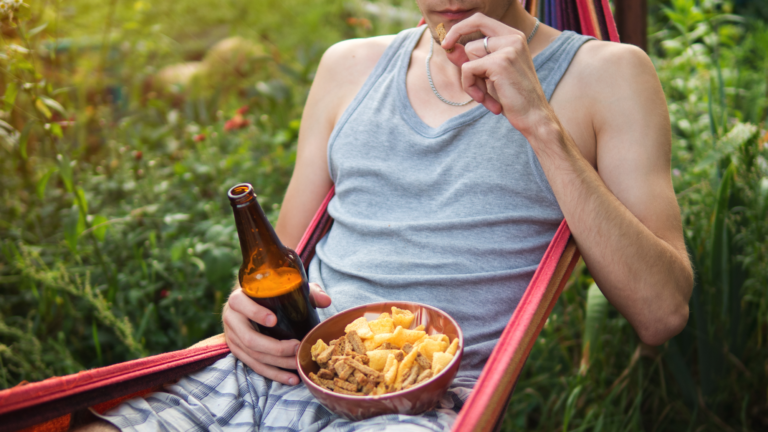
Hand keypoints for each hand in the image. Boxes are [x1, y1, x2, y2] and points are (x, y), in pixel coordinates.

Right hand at [222, 282, 331, 384]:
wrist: (251, 302)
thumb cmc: (270, 294)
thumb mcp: (286, 288)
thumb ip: (307, 291)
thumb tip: (326, 301)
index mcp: (238, 299)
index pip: (241, 304)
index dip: (255, 313)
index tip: (273, 320)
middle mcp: (232, 319)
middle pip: (250, 338)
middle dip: (275, 347)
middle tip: (297, 347)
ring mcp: (233, 338)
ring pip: (254, 356)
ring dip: (278, 363)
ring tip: (298, 365)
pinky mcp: (238, 352)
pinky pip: (255, 366)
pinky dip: (274, 374)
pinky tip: (291, 378)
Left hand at [441, 14, 550, 134]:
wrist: (534, 117)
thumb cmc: (513, 98)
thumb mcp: (489, 76)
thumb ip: (470, 60)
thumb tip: (448, 47)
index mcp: (514, 37)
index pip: (479, 20)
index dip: (459, 28)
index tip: (446, 43)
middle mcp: (513, 38)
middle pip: (470, 45)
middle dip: (470, 69)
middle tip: (485, 89)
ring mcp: (508, 48)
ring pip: (468, 58)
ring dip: (472, 82)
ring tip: (489, 96)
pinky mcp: (499, 63)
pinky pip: (467, 70)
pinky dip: (471, 87)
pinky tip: (487, 101)